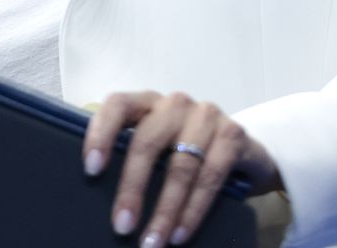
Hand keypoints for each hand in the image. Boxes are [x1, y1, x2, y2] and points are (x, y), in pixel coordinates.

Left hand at [83, 90, 282, 246]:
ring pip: (180, 165)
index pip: (118, 105)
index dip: (101, 134)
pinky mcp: (233, 135)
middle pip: (146, 142)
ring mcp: (206, 116)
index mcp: (148, 103)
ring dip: (165, 210)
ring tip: (153, 241)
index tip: (91, 168)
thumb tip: (105, 204)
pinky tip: (180, 233)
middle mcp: (175, 104)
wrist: (245, 156)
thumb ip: (135, 161)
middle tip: (122, 226)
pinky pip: (210, 176)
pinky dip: (193, 210)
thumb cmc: (189, 155)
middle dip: (132, 188)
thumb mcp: (159, 151)